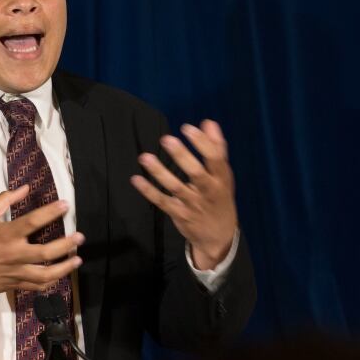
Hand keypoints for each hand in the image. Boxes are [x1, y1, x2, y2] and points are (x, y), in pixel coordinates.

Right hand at [0, 185, 83, 302]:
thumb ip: (4, 200)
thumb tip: (25, 188)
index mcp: (6, 235)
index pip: (33, 222)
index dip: (51, 212)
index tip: (65, 205)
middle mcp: (14, 255)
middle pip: (46, 252)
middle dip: (66, 245)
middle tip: (80, 237)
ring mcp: (15, 272)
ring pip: (45, 274)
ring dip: (64, 268)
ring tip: (77, 259)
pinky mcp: (15, 284)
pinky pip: (37, 286)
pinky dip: (52, 282)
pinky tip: (61, 275)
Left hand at [130, 119, 236, 269]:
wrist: (219, 236)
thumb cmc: (219, 197)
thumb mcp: (223, 175)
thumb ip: (216, 148)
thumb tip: (208, 122)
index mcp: (221, 179)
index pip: (214, 159)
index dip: (202, 143)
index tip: (186, 128)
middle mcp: (208, 191)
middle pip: (196, 173)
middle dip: (182, 156)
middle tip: (166, 139)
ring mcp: (193, 204)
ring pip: (175, 187)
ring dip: (159, 172)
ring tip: (145, 157)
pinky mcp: (179, 214)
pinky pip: (162, 201)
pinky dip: (149, 191)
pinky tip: (136, 179)